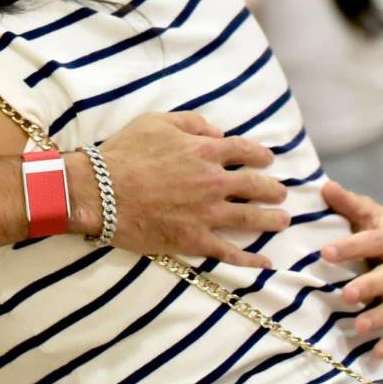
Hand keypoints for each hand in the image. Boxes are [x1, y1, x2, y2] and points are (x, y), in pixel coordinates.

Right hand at [81, 112, 288, 268]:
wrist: (99, 191)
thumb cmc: (123, 153)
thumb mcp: (155, 122)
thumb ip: (191, 123)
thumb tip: (217, 132)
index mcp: (204, 151)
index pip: (245, 151)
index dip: (261, 155)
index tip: (268, 160)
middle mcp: (213, 182)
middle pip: (257, 187)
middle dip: (273, 190)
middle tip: (280, 193)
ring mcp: (206, 213)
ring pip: (252, 219)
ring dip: (272, 219)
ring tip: (283, 220)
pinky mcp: (194, 240)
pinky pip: (230, 252)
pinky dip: (251, 259)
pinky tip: (265, 261)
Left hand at [319, 180, 382, 357]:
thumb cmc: (380, 228)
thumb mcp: (367, 212)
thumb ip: (347, 203)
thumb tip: (325, 186)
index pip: (374, 241)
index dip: (350, 247)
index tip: (324, 253)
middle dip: (370, 286)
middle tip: (345, 295)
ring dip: (381, 317)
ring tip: (358, 326)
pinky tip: (376, 353)